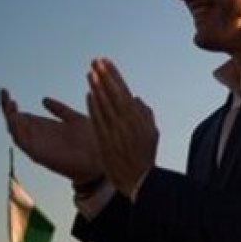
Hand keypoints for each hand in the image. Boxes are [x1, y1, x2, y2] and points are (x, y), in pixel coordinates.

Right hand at [0, 89, 101, 183]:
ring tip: (10, 104)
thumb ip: (60, 110)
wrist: (102, 158)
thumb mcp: (75, 119)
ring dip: (11, 119)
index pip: (22, 116)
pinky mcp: (40, 155)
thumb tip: (43, 100)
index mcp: (45, 128)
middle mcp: (39, 137)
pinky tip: (17, 118)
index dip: (11, 105)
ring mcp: (38, 146)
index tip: (4, 91)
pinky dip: (18, 131)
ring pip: (16, 133)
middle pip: (15, 123)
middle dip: (7, 110)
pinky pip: (24, 143)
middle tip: (5, 95)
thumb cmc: (92, 141)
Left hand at [85, 58, 158, 196]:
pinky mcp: (104, 140)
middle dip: (104, 76)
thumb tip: (135, 98)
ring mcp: (114, 131)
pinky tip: (89, 95)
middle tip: (96, 62)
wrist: (138, 179)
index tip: (107, 63)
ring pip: (103, 105)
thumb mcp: (152, 133)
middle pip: (112, 95)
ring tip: (90, 73)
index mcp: (138, 119)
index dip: (114, 76)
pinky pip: (98, 119)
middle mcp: (126, 123)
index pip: (124, 91)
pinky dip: (93, 106)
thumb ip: (144, 114)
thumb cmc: (146, 156)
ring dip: (96, 87)